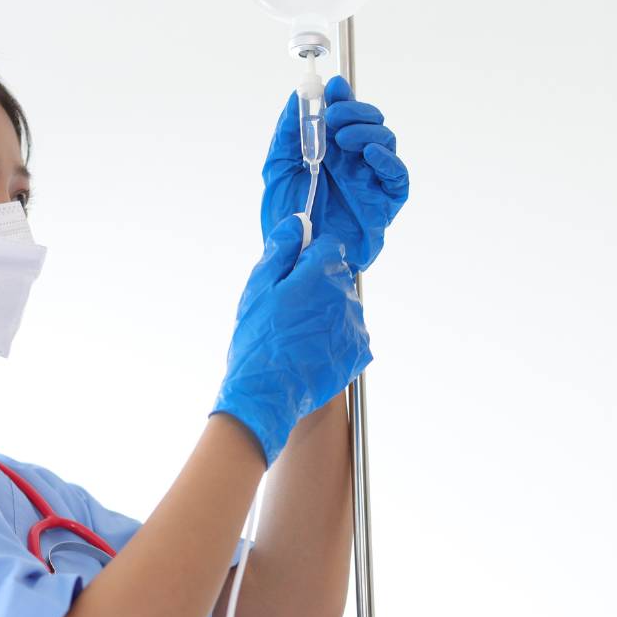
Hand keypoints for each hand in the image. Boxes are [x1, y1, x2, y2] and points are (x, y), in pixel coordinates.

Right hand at [212, 217, 372, 465]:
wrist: (266, 395)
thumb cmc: (257, 341)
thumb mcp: (258, 288)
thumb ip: (282, 249)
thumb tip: (299, 222)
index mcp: (321, 274)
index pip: (328, 247)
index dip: (308, 258)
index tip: (292, 276)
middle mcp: (346, 297)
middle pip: (338, 276)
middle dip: (318, 285)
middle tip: (289, 311)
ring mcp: (356, 326)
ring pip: (344, 305)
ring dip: (327, 312)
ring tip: (299, 335)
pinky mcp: (360, 352)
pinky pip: (351, 333)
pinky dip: (335, 338)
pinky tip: (312, 350)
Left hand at [260, 75, 408, 271]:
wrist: (295, 259)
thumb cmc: (287, 221)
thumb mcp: (277, 170)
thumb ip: (287, 134)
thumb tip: (297, 97)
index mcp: (330, 152)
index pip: (345, 114)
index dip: (342, 97)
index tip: (332, 88)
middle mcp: (353, 163)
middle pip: (370, 122)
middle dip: (355, 111)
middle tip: (333, 118)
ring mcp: (370, 182)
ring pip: (386, 141)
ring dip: (367, 131)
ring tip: (343, 139)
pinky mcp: (384, 205)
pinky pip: (397, 178)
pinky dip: (388, 161)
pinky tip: (370, 154)